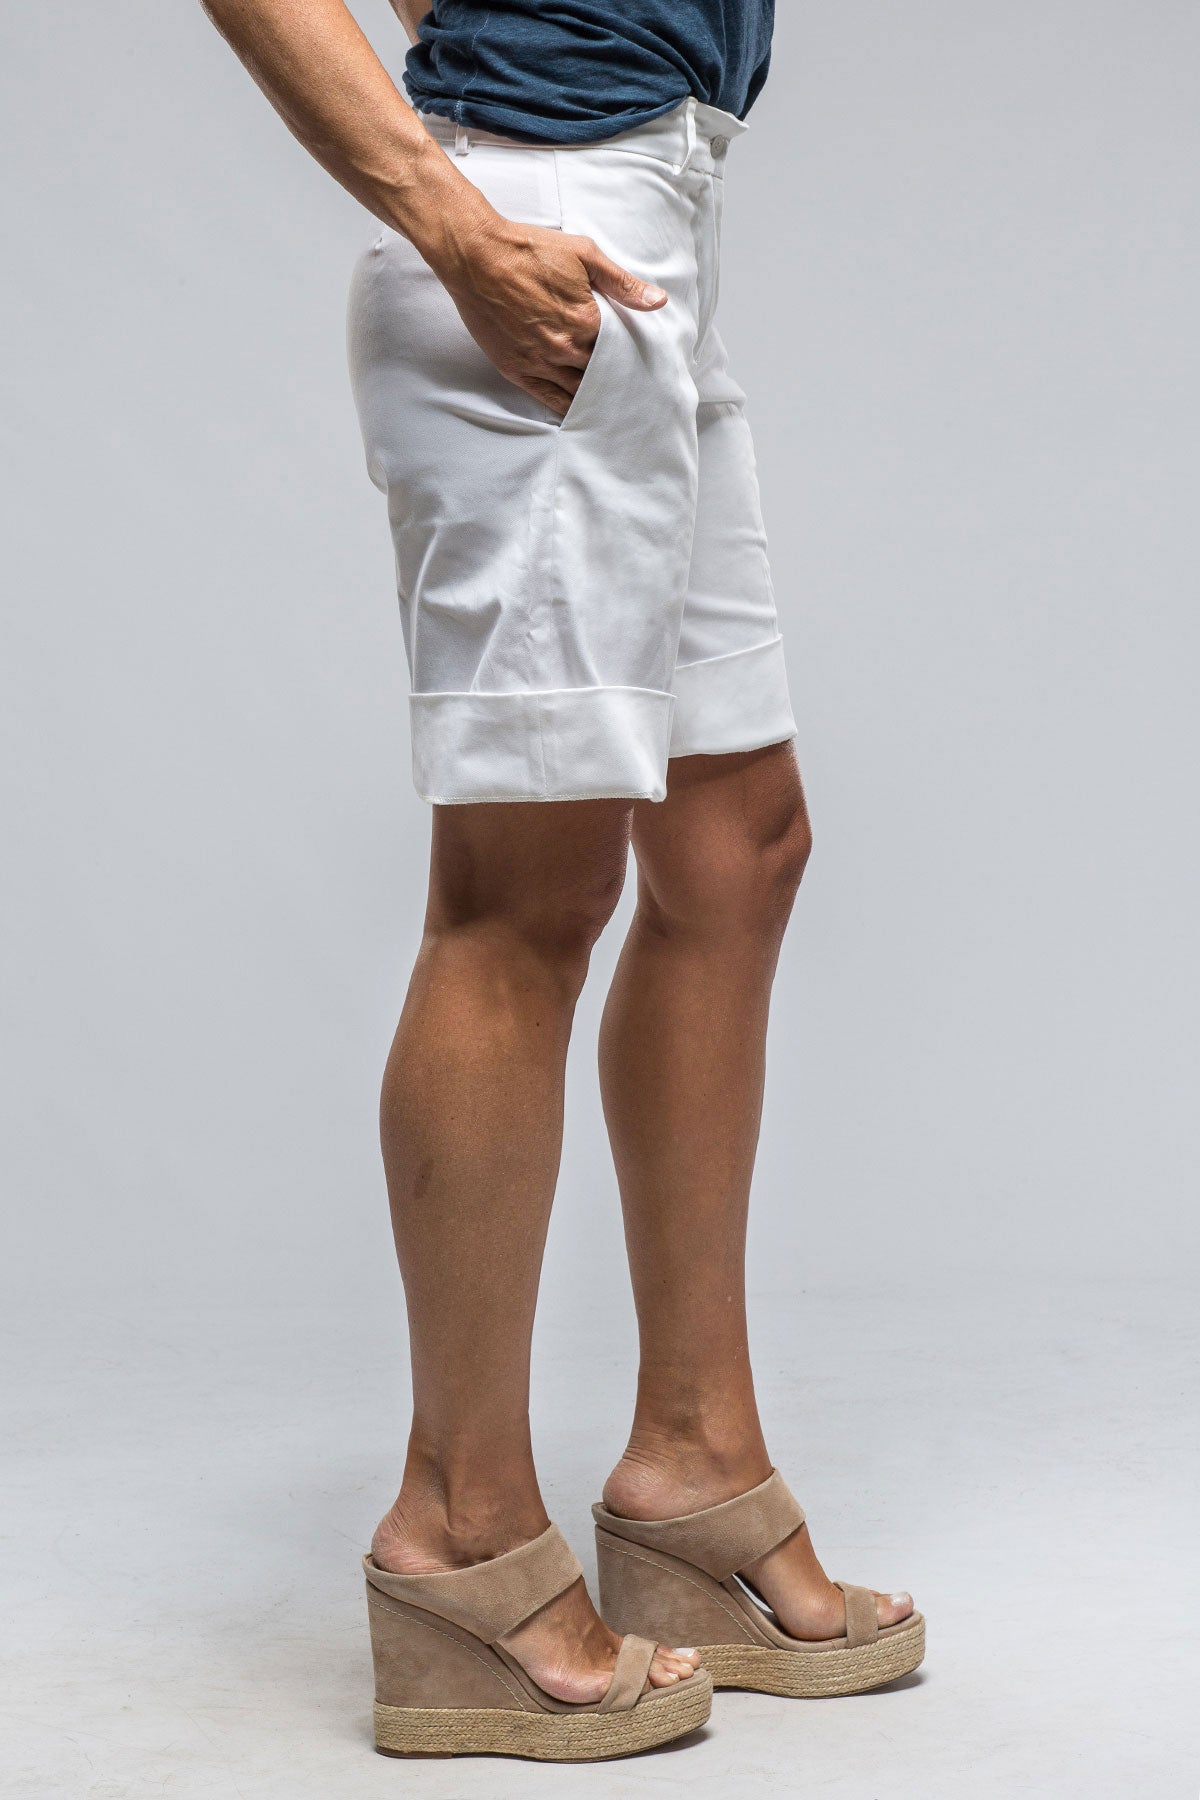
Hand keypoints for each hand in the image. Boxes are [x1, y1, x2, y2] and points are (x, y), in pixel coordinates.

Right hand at [440, 218, 667, 417]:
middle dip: (613, 375)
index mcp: (586, 321)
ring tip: (609, 402)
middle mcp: (565, 348)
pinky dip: (566, 407)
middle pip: (601, 372)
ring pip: (578, 390)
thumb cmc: (529, 249)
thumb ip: (622, 283)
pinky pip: (548, 399)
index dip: (628, 352)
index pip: (619, 348)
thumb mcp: (584, 254)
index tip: (637, 357)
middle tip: (628, 383)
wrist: (476, 255)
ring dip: (594, 395)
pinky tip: (579, 411)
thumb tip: (658, 301)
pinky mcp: (516, 369)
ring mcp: (539, 362)